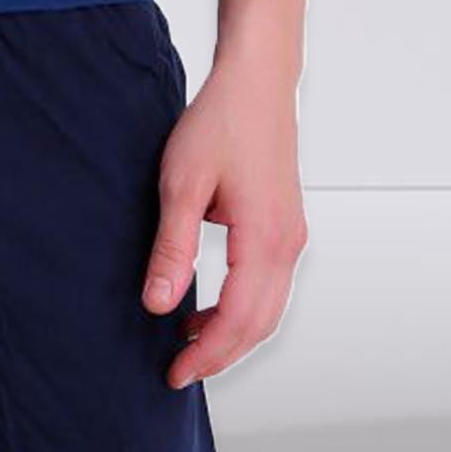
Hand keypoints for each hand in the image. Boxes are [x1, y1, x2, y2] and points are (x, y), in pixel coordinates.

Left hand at [140, 45, 308, 390]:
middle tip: (179, 368)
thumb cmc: (221, 119)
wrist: (256, 79)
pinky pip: (270, 285)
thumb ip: (172, 247)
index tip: (174, 372)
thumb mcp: (182, 181)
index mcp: (264, 238)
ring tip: (189, 339)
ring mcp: (292, 235)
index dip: (206, 354)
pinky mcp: (286, 224)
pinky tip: (211, 302)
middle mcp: (287, 243)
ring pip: (269, 309)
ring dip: (234, 332)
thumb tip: (158, 304)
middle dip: (221, 354)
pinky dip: (245, 308)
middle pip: (259, 325)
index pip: (237, 320)